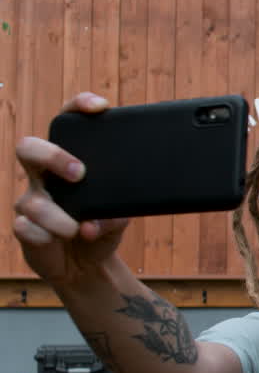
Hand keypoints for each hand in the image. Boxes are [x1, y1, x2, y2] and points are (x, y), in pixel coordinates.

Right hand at [14, 92, 130, 284]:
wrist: (88, 265)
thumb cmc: (101, 228)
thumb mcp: (120, 219)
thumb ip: (118, 213)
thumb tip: (105, 218)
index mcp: (69, 162)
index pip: (67, 124)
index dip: (78, 107)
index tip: (100, 107)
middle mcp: (45, 177)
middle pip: (30, 148)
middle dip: (52, 156)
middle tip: (79, 173)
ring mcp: (32, 201)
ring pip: (32, 199)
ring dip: (58, 215)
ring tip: (78, 229)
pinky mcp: (24, 228)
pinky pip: (25, 227)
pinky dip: (45, 236)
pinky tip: (56, 241)